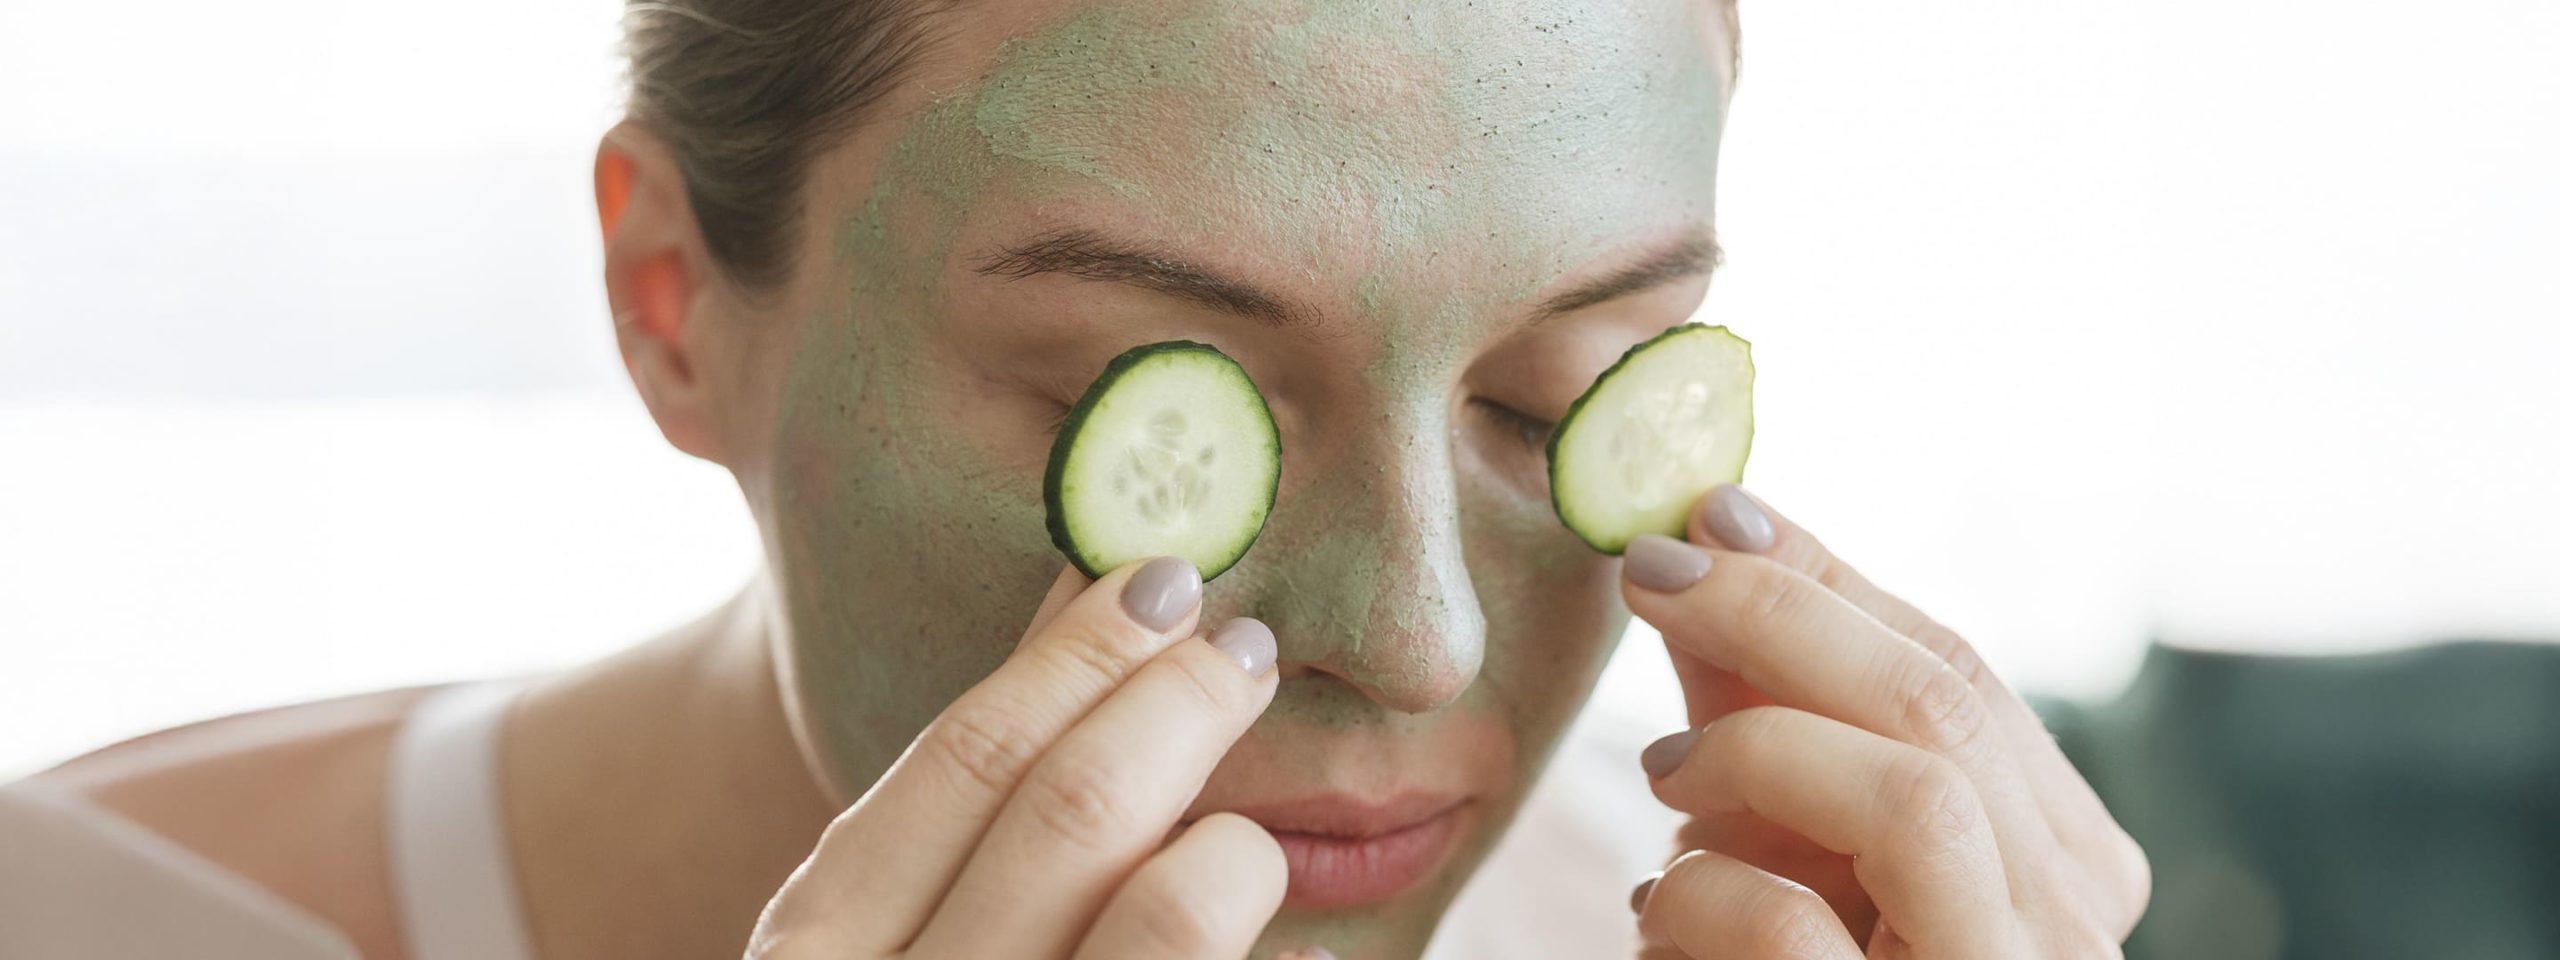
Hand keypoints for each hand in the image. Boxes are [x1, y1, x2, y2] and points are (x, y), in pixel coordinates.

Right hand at [745, 557, 1304, 959]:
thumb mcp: (877, 956)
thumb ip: (955, 819)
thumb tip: (1073, 605)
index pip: (963, 763)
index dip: (1073, 655)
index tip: (1159, 580)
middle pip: (1073, 811)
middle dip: (1177, 704)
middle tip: (1241, 651)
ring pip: (1169, 912)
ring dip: (1230, 849)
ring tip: (1241, 844)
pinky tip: (1301, 954)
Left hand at [1620, 486, 2149, 958]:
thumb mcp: (1784, 844)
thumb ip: (1766, 721)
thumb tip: (1709, 550)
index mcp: (2060, 867)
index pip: (1959, 678)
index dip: (1831, 582)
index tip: (1718, 515)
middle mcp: (2071, 932)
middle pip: (1946, 706)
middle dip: (1786, 611)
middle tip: (1654, 567)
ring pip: (1919, 796)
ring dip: (1762, 748)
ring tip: (1662, 774)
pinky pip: (1801, 930)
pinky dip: (1704, 894)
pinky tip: (1655, 908)